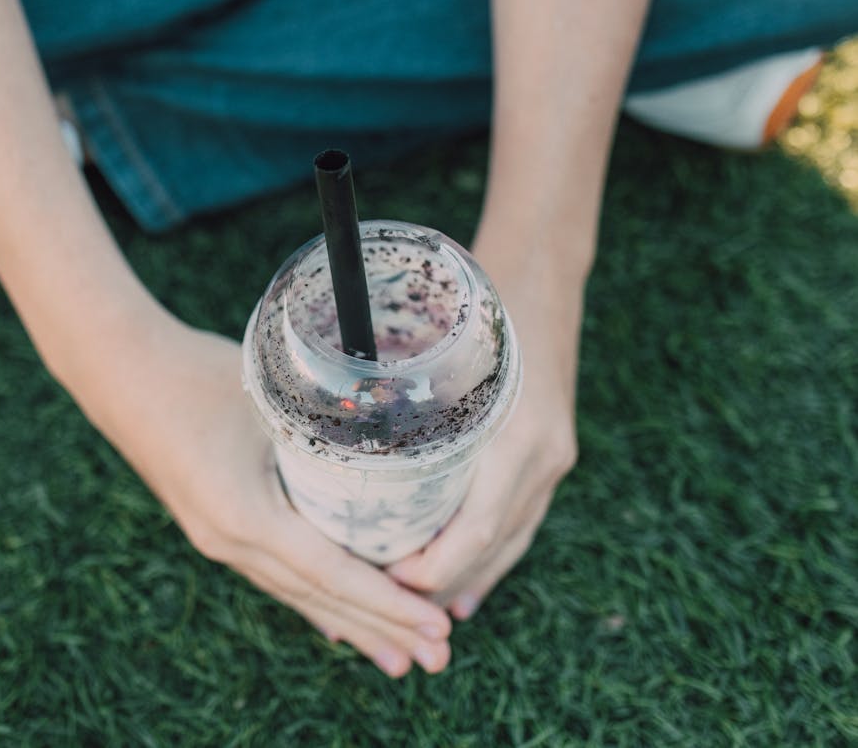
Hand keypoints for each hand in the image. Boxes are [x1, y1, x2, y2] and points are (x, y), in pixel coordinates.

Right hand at [80, 322, 453, 676]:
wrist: (119, 372)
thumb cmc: (193, 375)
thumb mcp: (271, 399)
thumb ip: (324, 432)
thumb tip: (398, 444)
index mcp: (244, 515)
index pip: (331, 572)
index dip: (387, 603)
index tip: (437, 625)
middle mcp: (229, 541)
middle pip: (318, 598)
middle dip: (381, 630)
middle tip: (436, 660)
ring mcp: (218, 539)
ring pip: (297, 594)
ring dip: (351, 624)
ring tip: (396, 655)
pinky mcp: (215, 527)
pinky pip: (276, 576)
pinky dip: (316, 601)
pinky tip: (336, 623)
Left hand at [385, 244, 581, 619]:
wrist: (543, 271)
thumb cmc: (479, 299)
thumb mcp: (435, 340)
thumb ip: (398, 387)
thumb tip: (329, 426)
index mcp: (516, 436)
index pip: (478, 530)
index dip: (434, 569)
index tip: (389, 583)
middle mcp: (542, 457)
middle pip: (494, 550)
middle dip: (442, 588)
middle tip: (388, 611)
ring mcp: (553, 460)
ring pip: (510, 544)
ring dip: (466, 581)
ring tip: (418, 610)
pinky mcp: (550, 456)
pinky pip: (520, 522)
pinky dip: (489, 557)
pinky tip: (464, 584)